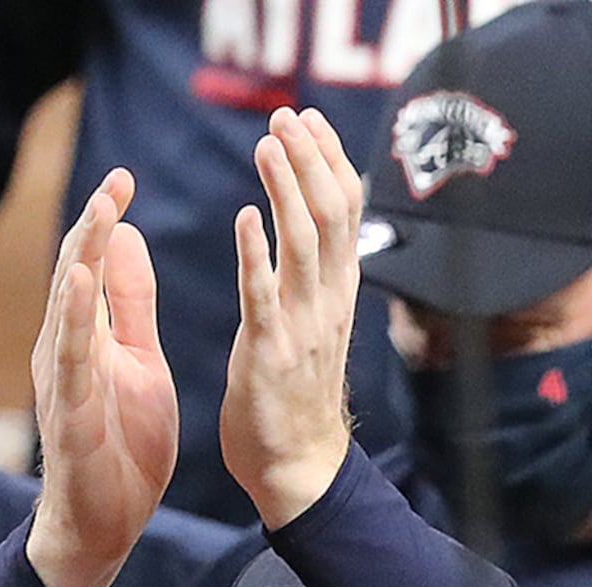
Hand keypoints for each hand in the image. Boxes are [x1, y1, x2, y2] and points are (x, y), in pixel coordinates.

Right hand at [26, 168, 175, 586]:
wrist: (103, 528)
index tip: (125, 177)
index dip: (105, 220)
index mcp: (87, 337)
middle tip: (115, 180)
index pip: (92, 265)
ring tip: (99, 212)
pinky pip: (71, 358)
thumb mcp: (139, 361)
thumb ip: (132, 303)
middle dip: (93, 226)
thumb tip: (125, 236)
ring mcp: (64, 382)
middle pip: (74, 275)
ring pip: (67, 309)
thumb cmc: (120, 448)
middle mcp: (66, 351)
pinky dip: (75, 318)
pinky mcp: (70, 413)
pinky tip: (81, 283)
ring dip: (81, 258)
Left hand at [220, 107, 364, 527]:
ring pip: (303, 242)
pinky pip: (264, 295)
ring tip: (268, 145)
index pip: (345, 209)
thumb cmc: (296, 394)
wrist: (298, 466)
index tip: (308, 118)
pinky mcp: (271, 352)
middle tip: (285, 115)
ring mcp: (303, 325)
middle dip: (309, 159)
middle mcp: (329, 300)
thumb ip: (315, 273)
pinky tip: (245, 216)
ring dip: (286, 188)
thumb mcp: (316, 321)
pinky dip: (256, 253)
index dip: (328, 159)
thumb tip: (313, 223)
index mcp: (338, 290)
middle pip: (331, 214)